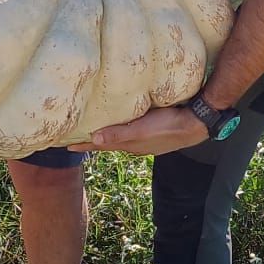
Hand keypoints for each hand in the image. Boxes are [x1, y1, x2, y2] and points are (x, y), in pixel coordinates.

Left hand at [72, 105, 208, 156]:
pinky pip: (133, 128)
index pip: (100, 145)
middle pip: (109, 141)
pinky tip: (124, 118)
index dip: (84, 145)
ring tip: (94, 126)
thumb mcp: (142, 130)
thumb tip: (95, 139)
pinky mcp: (156, 128)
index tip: (64, 145)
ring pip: (121, 135)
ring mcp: (147, 138)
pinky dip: (123, 125)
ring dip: (108, 132)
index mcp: (130, 145)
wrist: (199, 122)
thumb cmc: (170, 125)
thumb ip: (120, 135)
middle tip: (76, 134)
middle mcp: (136, 143)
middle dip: (93, 138)